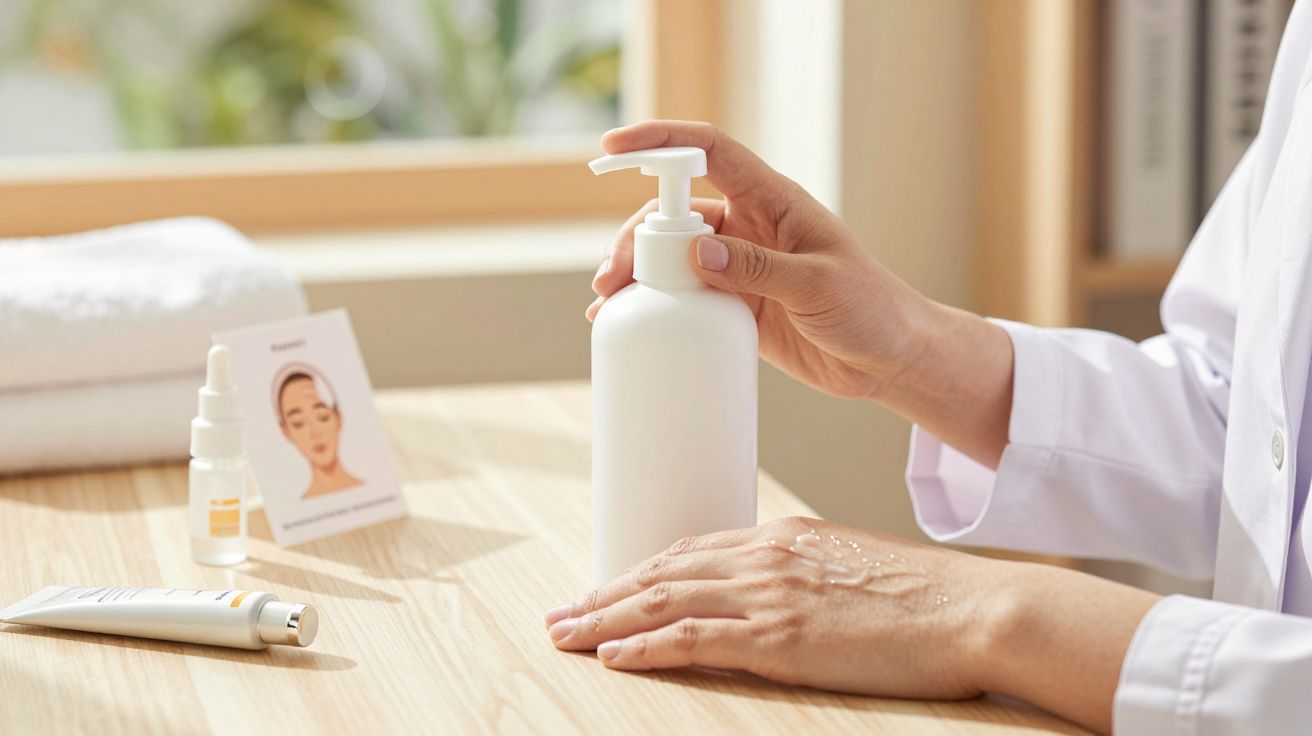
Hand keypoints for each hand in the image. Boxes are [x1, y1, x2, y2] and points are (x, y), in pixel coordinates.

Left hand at [544, 517, 1158, 733]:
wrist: (969, 609)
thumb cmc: (922, 596)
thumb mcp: (849, 566)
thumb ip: (799, 574)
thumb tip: (770, 596)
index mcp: (781, 538)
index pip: (689, 549)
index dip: (639, 569)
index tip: (606, 586)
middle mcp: (765, 558)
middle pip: (662, 572)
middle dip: (605, 594)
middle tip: (561, 612)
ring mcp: (770, 596)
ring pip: (664, 601)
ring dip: (607, 619)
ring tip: (566, 633)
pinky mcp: (781, 639)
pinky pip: (695, 639)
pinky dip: (647, 647)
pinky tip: (613, 655)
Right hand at [588, 121, 934, 400]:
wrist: (890, 360)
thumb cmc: (872, 309)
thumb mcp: (817, 285)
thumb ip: (757, 269)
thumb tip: (696, 254)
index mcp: (773, 201)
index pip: (709, 153)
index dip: (661, 143)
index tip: (614, 151)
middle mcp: (749, 226)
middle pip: (674, 214)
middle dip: (636, 237)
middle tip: (613, 277)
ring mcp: (739, 267)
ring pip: (671, 257)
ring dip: (636, 273)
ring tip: (608, 301)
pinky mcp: (735, 306)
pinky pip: (683, 297)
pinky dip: (651, 305)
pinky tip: (624, 318)